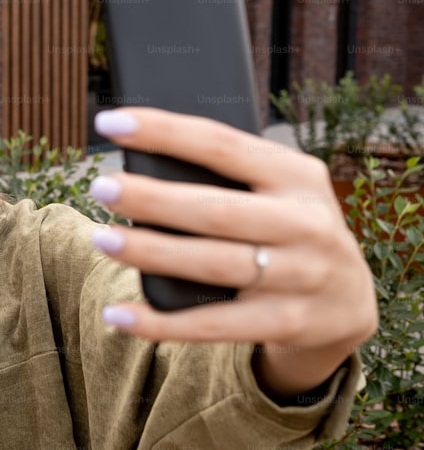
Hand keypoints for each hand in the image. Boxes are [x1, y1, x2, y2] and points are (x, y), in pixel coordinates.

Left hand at [88, 107, 376, 395]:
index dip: (162, 131)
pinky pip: (213, 326)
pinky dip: (160, 324)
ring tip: (102, 239)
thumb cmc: (286, 228)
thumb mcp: (277, 191)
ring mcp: (302, 276)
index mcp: (297, 174)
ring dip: (150, 254)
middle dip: (151, 198)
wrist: (349, 301)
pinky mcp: (289, 323)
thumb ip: (226, 178)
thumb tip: (140, 168)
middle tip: (100, 188)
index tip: (109, 123)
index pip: (220, 144)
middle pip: (214, 209)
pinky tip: (118, 316)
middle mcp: (306, 223)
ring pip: (212, 264)